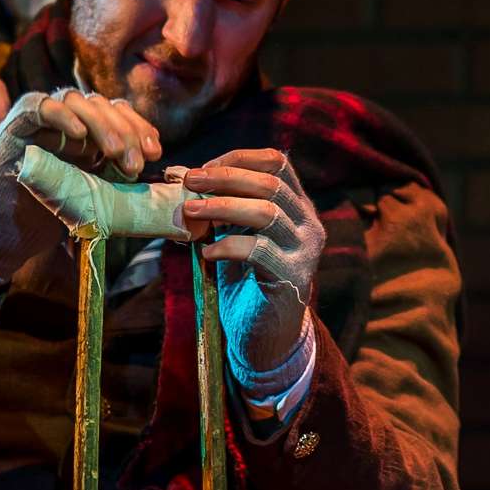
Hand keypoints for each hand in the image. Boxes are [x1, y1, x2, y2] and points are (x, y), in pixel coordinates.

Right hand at [0, 88, 163, 290]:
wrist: (0, 238)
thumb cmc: (44, 218)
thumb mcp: (91, 193)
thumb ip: (114, 173)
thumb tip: (154, 168)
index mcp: (82, 133)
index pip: (116, 112)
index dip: (138, 126)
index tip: (154, 151)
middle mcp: (61, 121)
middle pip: (100, 104)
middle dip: (125, 130)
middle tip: (136, 163)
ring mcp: (37, 122)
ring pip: (75, 99)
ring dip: (102, 124)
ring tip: (117, 154)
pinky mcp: (13, 129)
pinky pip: (38, 106)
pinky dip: (62, 115)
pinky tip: (81, 134)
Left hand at [182, 149, 324, 380]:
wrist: (265, 331)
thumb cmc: (245, 275)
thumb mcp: (234, 232)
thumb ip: (219, 204)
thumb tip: (182, 174)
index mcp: (296, 204)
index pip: (277, 162)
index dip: (239, 159)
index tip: (204, 168)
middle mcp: (308, 222)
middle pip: (270, 184)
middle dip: (225, 178)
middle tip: (190, 181)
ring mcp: (304, 250)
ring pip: (266, 212)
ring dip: (222, 207)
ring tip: (191, 211)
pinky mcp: (292, 276)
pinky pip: (258, 250)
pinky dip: (226, 246)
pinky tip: (205, 253)